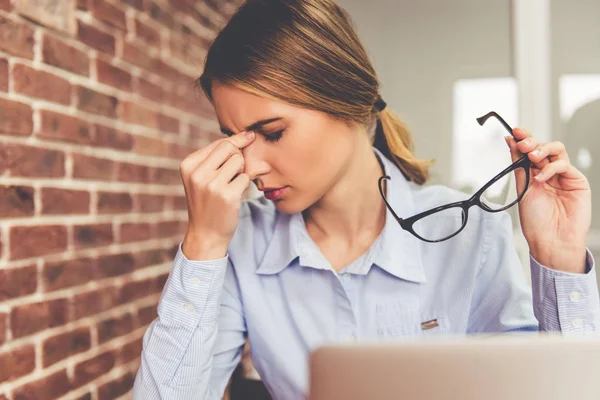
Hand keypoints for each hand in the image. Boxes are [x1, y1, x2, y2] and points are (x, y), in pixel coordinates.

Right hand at [179, 130, 255, 259]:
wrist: (206, 234)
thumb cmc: (207, 202)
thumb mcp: (202, 176)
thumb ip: (218, 156)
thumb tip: (248, 135)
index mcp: (188, 164)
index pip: (220, 143)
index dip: (236, 144)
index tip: (248, 142)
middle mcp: (197, 173)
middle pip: (230, 148)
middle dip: (237, 157)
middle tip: (233, 174)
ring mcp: (211, 184)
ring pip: (239, 161)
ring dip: (241, 172)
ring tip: (232, 185)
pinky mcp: (227, 196)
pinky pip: (245, 178)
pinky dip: (244, 185)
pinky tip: (235, 195)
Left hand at [506, 128, 590, 272]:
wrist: (551, 240)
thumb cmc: (536, 221)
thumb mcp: (522, 188)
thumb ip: (519, 165)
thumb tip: (511, 142)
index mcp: (534, 175)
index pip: (529, 151)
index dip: (523, 140)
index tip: (514, 133)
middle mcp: (549, 173)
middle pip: (543, 147)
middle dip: (532, 141)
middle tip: (523, 142)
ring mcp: (563, 176)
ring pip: (556, 150)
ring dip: (543, 148)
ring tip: (533, 156)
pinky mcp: (577, 181)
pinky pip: (564, 165)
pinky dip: (551, 167)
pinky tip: (542, 177)